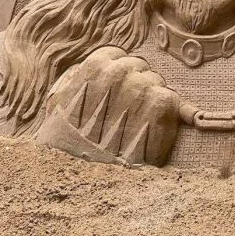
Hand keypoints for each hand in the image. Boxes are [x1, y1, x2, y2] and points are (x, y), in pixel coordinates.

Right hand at [39, 46, 180, 165]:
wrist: (83, 178)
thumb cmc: (66, 142)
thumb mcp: (59, 104)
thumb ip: (74, 81)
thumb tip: (84, 72)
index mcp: (94, 67)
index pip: (116, 56)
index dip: (116, 74)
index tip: (113, 91)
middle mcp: (119, 71)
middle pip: (138, 67)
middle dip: (134, 85)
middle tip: (126, 112)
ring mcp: (142, 87)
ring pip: (155, 81)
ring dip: (150, 99)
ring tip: (138, 124)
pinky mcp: (161, 106)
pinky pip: (171, 98)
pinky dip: (175, 111)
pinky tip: (175, 122)